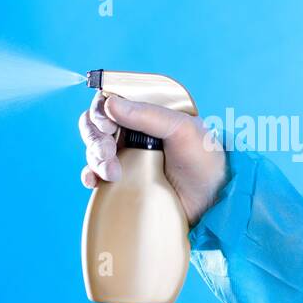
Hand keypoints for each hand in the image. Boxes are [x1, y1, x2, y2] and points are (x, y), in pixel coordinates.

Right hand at [78, 91, 227, 225]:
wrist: (213, 202)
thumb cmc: (205, 160)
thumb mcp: (182, 130)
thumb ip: (148, 115)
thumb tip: (110, 104)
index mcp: (147, 112)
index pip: (110, 101)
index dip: (100, 112)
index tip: (107, 126)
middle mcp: (133, 130)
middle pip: (96, 125)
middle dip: (96, 139)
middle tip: (109, 155)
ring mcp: (126, 155)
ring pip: (93, 148)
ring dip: (95, 159)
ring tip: (113, 174)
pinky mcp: (123, 180)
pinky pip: (95, 173)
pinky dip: (90, 175)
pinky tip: (96, 182)